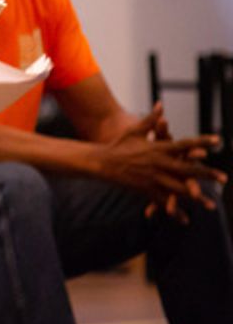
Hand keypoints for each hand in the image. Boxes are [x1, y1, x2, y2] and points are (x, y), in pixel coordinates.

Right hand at [98, 104, 224, 221]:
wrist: (103, 162)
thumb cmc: (120, 144)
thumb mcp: (135, 130)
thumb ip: (151, 119)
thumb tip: (161, 104)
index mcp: (158, 147)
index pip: (184, 144)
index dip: (202, 142)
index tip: (218, 141)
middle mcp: (158, 163)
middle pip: (187, 169)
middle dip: (207, 174)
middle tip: (223, 178)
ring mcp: (153, 177)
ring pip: (178, 188)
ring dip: (195, 197)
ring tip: (210, 204)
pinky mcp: (146, 189)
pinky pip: (163, 201)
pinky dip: (174, 212)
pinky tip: (185, 219)